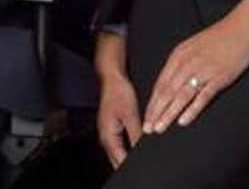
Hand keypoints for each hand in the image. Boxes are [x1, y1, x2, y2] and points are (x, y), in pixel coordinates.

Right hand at [94, 31, 140, 167]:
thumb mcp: (131, 114)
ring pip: (118, 154)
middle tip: (143, 168)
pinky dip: (127, 151)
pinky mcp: (112, 129)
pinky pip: (119, 146)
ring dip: (127, 159)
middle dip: (128, 166)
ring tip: (141, 163)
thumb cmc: (118, 92)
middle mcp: (105, 137)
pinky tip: (136, 150)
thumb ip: (137, 135)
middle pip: (117, 160)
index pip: (120, 160)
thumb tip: (143, 151)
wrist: (111, 79)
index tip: (143, 170)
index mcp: (108, 135)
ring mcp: (107, 133)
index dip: (132, 167)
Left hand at [142, 0, 248, 132]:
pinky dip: (192, 109)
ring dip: (169, 113)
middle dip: (156, 111)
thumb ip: (181, 63)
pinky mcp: (219, 78)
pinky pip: (202, 96)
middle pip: (167, 92)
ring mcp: (203, 71)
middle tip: (148, 128)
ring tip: (160, 128)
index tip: (146, 117)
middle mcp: (186, 64)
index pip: (161, 83)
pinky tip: (183, 120)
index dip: (153, 102)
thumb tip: (171, 81)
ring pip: (181, 96)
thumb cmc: (218, 38)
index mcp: (178, 56)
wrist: (241, 28)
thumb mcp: (192, 47)